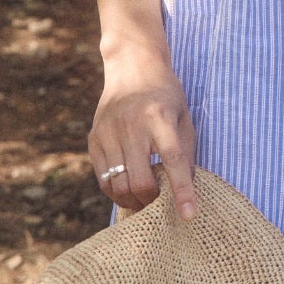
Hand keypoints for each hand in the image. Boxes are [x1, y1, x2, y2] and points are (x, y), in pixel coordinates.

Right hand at [89, 64, 197, 219]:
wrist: (132, 67)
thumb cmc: (165, 96)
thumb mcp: (184, 118)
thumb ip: (185, 154)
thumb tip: (183, 194)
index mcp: (160, 117)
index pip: (173, 160)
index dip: (182, 191)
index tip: (189, 215)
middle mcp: (131, 125)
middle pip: (139, 181)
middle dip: (152, 201)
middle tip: (160, 204)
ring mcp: (108, 132)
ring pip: (118, 186)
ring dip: (133, 201)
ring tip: (144, 200)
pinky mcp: (93, 138)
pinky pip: (103, 179)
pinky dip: (117, 192)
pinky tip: (128, 189)